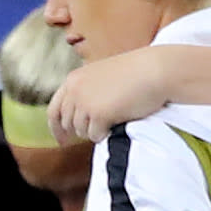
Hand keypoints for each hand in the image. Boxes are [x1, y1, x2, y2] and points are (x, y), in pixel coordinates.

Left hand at [44, 46, 171, 147]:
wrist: (155, 70)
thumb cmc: (135, 73)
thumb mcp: (102, 77)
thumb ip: (87, 91)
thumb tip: (79, 117)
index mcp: (74, 79)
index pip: (54, 109)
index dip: (56, 127)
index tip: (62, 140)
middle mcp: (75, 90)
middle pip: (67, 123)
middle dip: (79, 131)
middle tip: (96, 132)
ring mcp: (85, 102)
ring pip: (81, 131)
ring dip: (95, 131)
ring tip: (113, 120)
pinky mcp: (98, 114)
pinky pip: (95, 135)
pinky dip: (104, 134)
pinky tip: (116, 123)